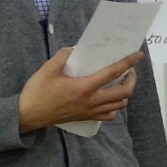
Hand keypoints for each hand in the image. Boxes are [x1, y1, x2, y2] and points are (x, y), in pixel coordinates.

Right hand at [18, 48, 142, 132]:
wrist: (29, 114)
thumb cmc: (38, 91)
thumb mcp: (48, 69)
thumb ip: (63, 56)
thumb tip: (75, 49)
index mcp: (85, 87)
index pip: (113, 73)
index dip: (128, 63)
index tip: (138, 56)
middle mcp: (93, 100)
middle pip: (124, 92)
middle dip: (132, 81)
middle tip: (130, 72)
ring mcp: (91, 111)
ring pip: (119, 105)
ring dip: (125, 94)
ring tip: (122, 84)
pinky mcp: (87, 117)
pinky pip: (109, 115)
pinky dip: (115, 108)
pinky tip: (110, 100)